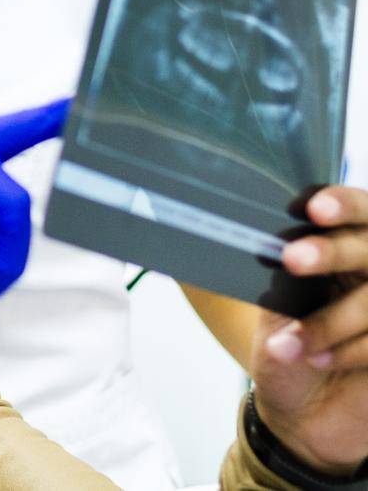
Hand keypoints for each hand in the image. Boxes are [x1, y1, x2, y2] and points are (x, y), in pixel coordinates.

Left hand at [253, 186, 367, 474]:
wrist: (303, 418)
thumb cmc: (288, 352)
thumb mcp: (276, 311)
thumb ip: (282, 275)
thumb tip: (264, 239)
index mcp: (347, 255)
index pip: (360, 212)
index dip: (344, 205)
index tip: (313, 208)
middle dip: (333, 251)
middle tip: (293, 258)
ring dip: (332, 321)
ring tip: (294, 343)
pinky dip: (352, 350)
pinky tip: (320, 360)